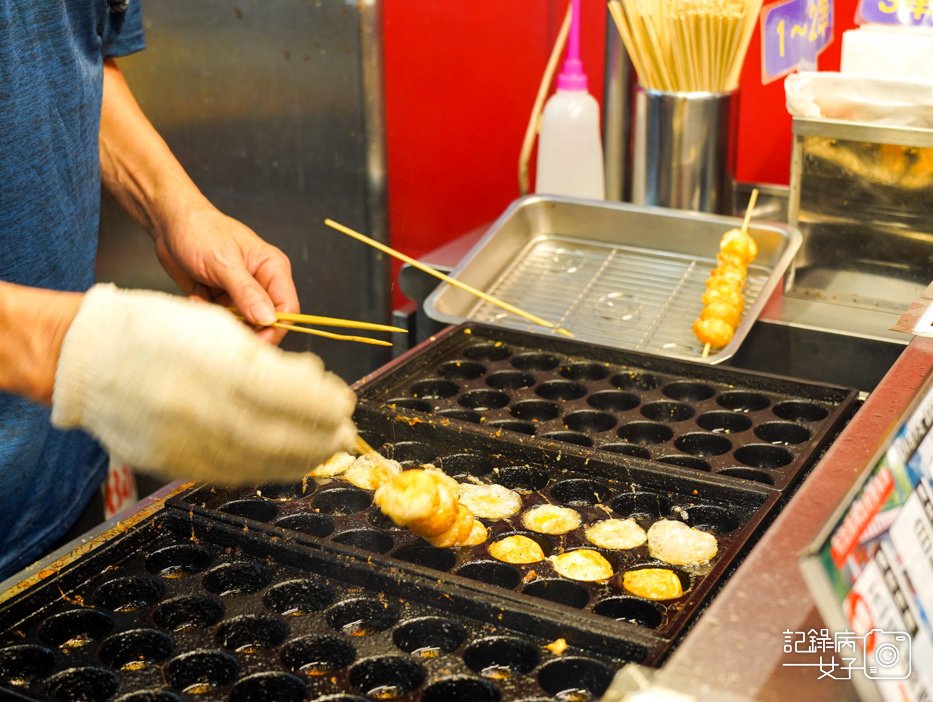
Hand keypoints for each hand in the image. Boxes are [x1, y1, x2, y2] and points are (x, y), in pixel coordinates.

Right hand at [51, 284, 356, 484]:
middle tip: (345, 432)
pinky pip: (228, 473)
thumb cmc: (150, 330)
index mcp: (209, 367)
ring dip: (298, 458)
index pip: (285, 393)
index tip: (344, 402)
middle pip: (276, 434)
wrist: (83, 358)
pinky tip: (286, 460)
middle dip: (319, 436)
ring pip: (255, 460)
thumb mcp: (213, 327)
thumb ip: (264, 358)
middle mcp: (196, 409)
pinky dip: (264, 468)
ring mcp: (180, 441)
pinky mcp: (169, 462)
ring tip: (323, 448)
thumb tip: (311, 383)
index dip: (321, 403)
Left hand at [153, 202, 297, 343]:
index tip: (254, 341)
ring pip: (242, 323)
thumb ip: (247, 292)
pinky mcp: (222, 299)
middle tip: (223, 324)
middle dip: (244, 327)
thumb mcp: (224, 263)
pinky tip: (196, 296)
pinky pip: (221, 319)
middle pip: (266, 321)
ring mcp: (241, 293)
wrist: (169, 224)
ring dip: (223, 320)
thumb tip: (268, 319)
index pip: (287, 308)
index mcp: (273, 269)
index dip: (274, 328)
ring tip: (205, 302)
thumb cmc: (200, 232)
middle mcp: (261, 283)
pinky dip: (208, 314)